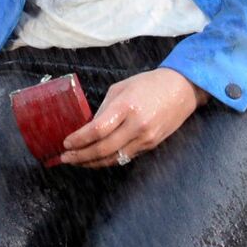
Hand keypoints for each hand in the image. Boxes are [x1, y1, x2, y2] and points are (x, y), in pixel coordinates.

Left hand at [58, 68, 207, 167]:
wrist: (182, 90)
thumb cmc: (149, 84)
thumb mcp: (120, 88)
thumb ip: (104, 109)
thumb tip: (87, 128)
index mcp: (126, 107)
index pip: (97, 130)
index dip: (79, 140)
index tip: (66, 143)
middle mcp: (136, 126)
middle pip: (103, 149)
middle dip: (81, 156)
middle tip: (65, 157)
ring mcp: (145, 138)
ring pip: (114, 158)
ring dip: (92, 163)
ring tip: (76, 162)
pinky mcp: (151, 145)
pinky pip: (125, 157)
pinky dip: (108, 160)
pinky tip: (96, 159)